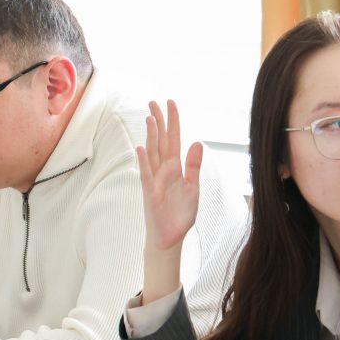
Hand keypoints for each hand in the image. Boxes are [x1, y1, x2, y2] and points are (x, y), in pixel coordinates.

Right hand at [137, 100, 202, 301]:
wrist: (171, 237)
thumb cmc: (180, 214)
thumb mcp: (193, 188)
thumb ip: (193, 166)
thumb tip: (197, 143)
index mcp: (176, 167)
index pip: (174, 139)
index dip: (173, 121)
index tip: (170, 103)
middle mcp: (163, 170)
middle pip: (160, 140)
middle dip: (158, 121)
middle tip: (153, 101)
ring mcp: (155, 180)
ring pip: (152, 153)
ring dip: (151, 136)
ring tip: (150, 117)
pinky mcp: (150, 193)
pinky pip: (146, 174)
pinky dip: (144, 161)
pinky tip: (142, 148)